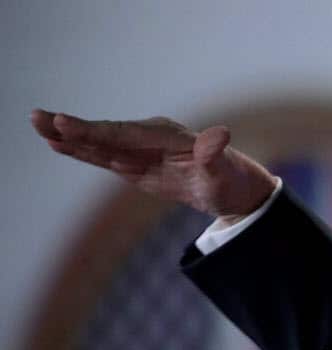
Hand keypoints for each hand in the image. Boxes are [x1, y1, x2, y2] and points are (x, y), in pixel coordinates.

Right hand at [31, 110, 276, 222]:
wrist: (234, 189)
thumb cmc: (231, 180)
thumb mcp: (225, 171)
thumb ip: (215, 155)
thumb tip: (220, 135)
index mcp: (166, 135)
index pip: (125, 133)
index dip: (96, 130)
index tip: (67, 124)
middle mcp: (149, 138)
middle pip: (106, 133)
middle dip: (73, 128)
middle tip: (39, 118)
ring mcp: (140, 151)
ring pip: (100, 144)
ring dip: (69, 137)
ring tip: (38, 126)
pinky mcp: (136, 165)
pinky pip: (104, 157)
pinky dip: (82, 152)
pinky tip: (58, 145)